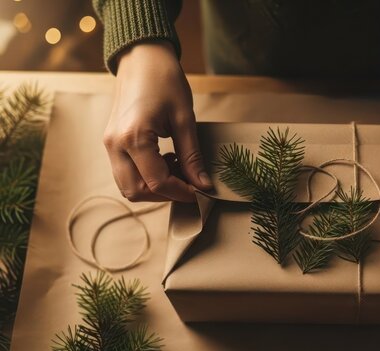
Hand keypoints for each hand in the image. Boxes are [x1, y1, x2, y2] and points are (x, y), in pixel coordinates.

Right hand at [103, 42, 211, 201]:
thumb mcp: (185, 119)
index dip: (182, 192)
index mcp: (133, 137)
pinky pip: (124, 173)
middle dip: (166, 194)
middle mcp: (115, 145)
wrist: (141, 58)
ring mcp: (109, 144)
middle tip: (190, 184)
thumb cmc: (165, 81)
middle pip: (137, 191)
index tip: (201, 192)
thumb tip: (203, 185)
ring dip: (153, 188)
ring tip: (177, 169)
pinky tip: (164, 162)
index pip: (157, 183)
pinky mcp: (110, 142)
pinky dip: (144, 177)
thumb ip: (192, 156)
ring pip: (127, 187)